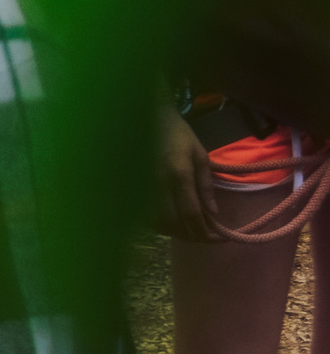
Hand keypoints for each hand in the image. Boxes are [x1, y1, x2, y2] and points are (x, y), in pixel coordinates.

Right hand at [155, 108, 218, 239]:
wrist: (145, 115)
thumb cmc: (176, 132)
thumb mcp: (199, 154)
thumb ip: (206, 184)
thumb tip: (213, 212)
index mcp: (178, 175)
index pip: (192, 214)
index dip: (206, 232)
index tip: (220, 238)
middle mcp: (158, 184)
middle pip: (173, 223)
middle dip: (191, 235)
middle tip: (206, 237)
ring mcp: (142, 186)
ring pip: (157, 222)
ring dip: (175, 232)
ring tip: (190, 231)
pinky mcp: (132, 186)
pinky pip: (145, 214)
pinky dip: (160, 224)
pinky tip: (171, 222)